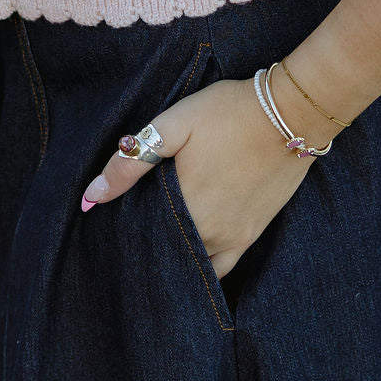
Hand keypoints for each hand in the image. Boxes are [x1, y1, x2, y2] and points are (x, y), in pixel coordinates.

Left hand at [79, 75, 317, 279]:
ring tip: (156, 241)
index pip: (142, 239)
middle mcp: (208, 233)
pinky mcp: (251, 235)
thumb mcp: (174, 124)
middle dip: (146, 246)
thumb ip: (131, 163)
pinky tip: (189, 253)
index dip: (125, 235)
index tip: (111, 228)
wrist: (291, 114)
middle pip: (165, 253)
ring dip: (173, 255)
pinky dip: (202, 266)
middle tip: (129, 234)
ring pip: (191, 262)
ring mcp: (233, 238)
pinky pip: (221, 268)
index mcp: (183, 208)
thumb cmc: (229, 112)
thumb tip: (90, 198)